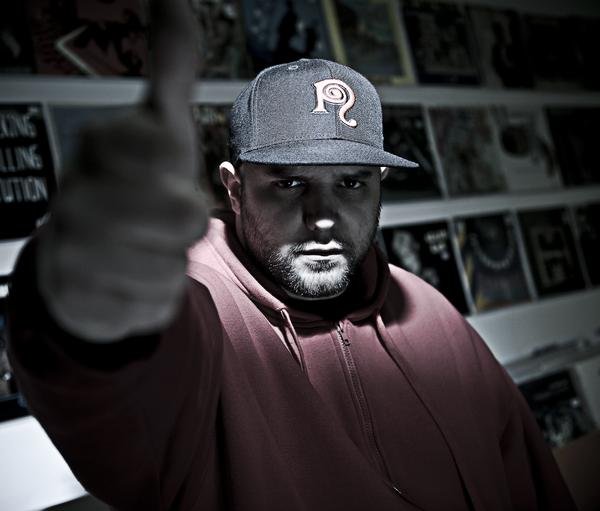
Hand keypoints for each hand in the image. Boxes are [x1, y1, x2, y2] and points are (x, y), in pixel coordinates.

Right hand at [36, 0, 206, 341]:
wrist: (86, 250)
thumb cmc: (135, 184)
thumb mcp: (160, 123)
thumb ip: (171, 65)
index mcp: (103, 149)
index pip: (185, 190)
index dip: (185, 192)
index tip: (159, 183)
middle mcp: (78, 196)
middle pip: (184, 225)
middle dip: (182, 229)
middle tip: (159, 221)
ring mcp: (72, 251)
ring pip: (166, 271)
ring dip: (165, 263)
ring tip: (141, 247)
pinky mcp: (77, 300)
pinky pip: (147, 308)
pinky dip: (148, 298)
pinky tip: (125, 278)